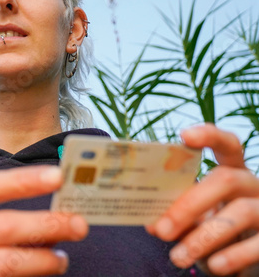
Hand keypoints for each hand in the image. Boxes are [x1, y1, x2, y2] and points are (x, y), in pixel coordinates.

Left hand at [147, 124, 258, 275]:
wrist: (247, 255)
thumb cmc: (215, 225)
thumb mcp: (197, 215)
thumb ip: (177, 213)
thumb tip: (151, 222)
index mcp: (232, 171)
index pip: (227, 144)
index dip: (209, 135)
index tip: (184, 135)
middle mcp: (253, 184)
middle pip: (225, 179)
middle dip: (190, 204)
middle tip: (161, 230)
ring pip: (239, 213)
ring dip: (203, 237)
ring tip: (177, 257)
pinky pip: (257, 245)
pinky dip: (232, 256)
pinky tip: (212, 265)